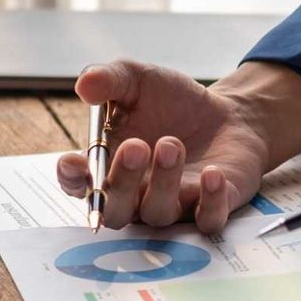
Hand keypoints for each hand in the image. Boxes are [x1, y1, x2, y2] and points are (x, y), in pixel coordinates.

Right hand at [54, 60, 300, 232]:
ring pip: (158, 214)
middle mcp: (135, 195)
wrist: (228, 112)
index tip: (74, 162)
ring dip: (163, 181)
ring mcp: (173, 206)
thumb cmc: (173, 101)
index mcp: (108, 167)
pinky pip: (207, 221)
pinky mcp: (210, 210)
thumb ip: (110, 80)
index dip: (73, 179)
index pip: (79, 185)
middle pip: (116, 211)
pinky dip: (210, 201)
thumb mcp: (139, 80)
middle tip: (135, 148)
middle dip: (121, 183)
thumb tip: (84, 84)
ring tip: (172, 144)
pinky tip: (212, 173)